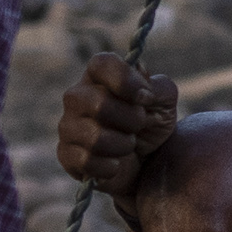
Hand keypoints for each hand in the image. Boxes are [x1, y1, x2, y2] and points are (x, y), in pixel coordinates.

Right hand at [58, 49, 178, 200]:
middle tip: (140, 125)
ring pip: (95, 138)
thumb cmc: (151, 124)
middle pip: (99, 104)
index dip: (125, 80)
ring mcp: (68, 125)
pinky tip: (116, 164)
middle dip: (132, 120)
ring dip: (123, 145)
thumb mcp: (165, 102)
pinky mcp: (66, 154)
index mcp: (99, 76)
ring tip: (128, 145)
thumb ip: (158, 87)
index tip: (146, 98)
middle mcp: (78, 96)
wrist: (145, 164)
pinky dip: (110, 167)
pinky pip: (87, 162)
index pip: (101, 63)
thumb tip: (142, 87)